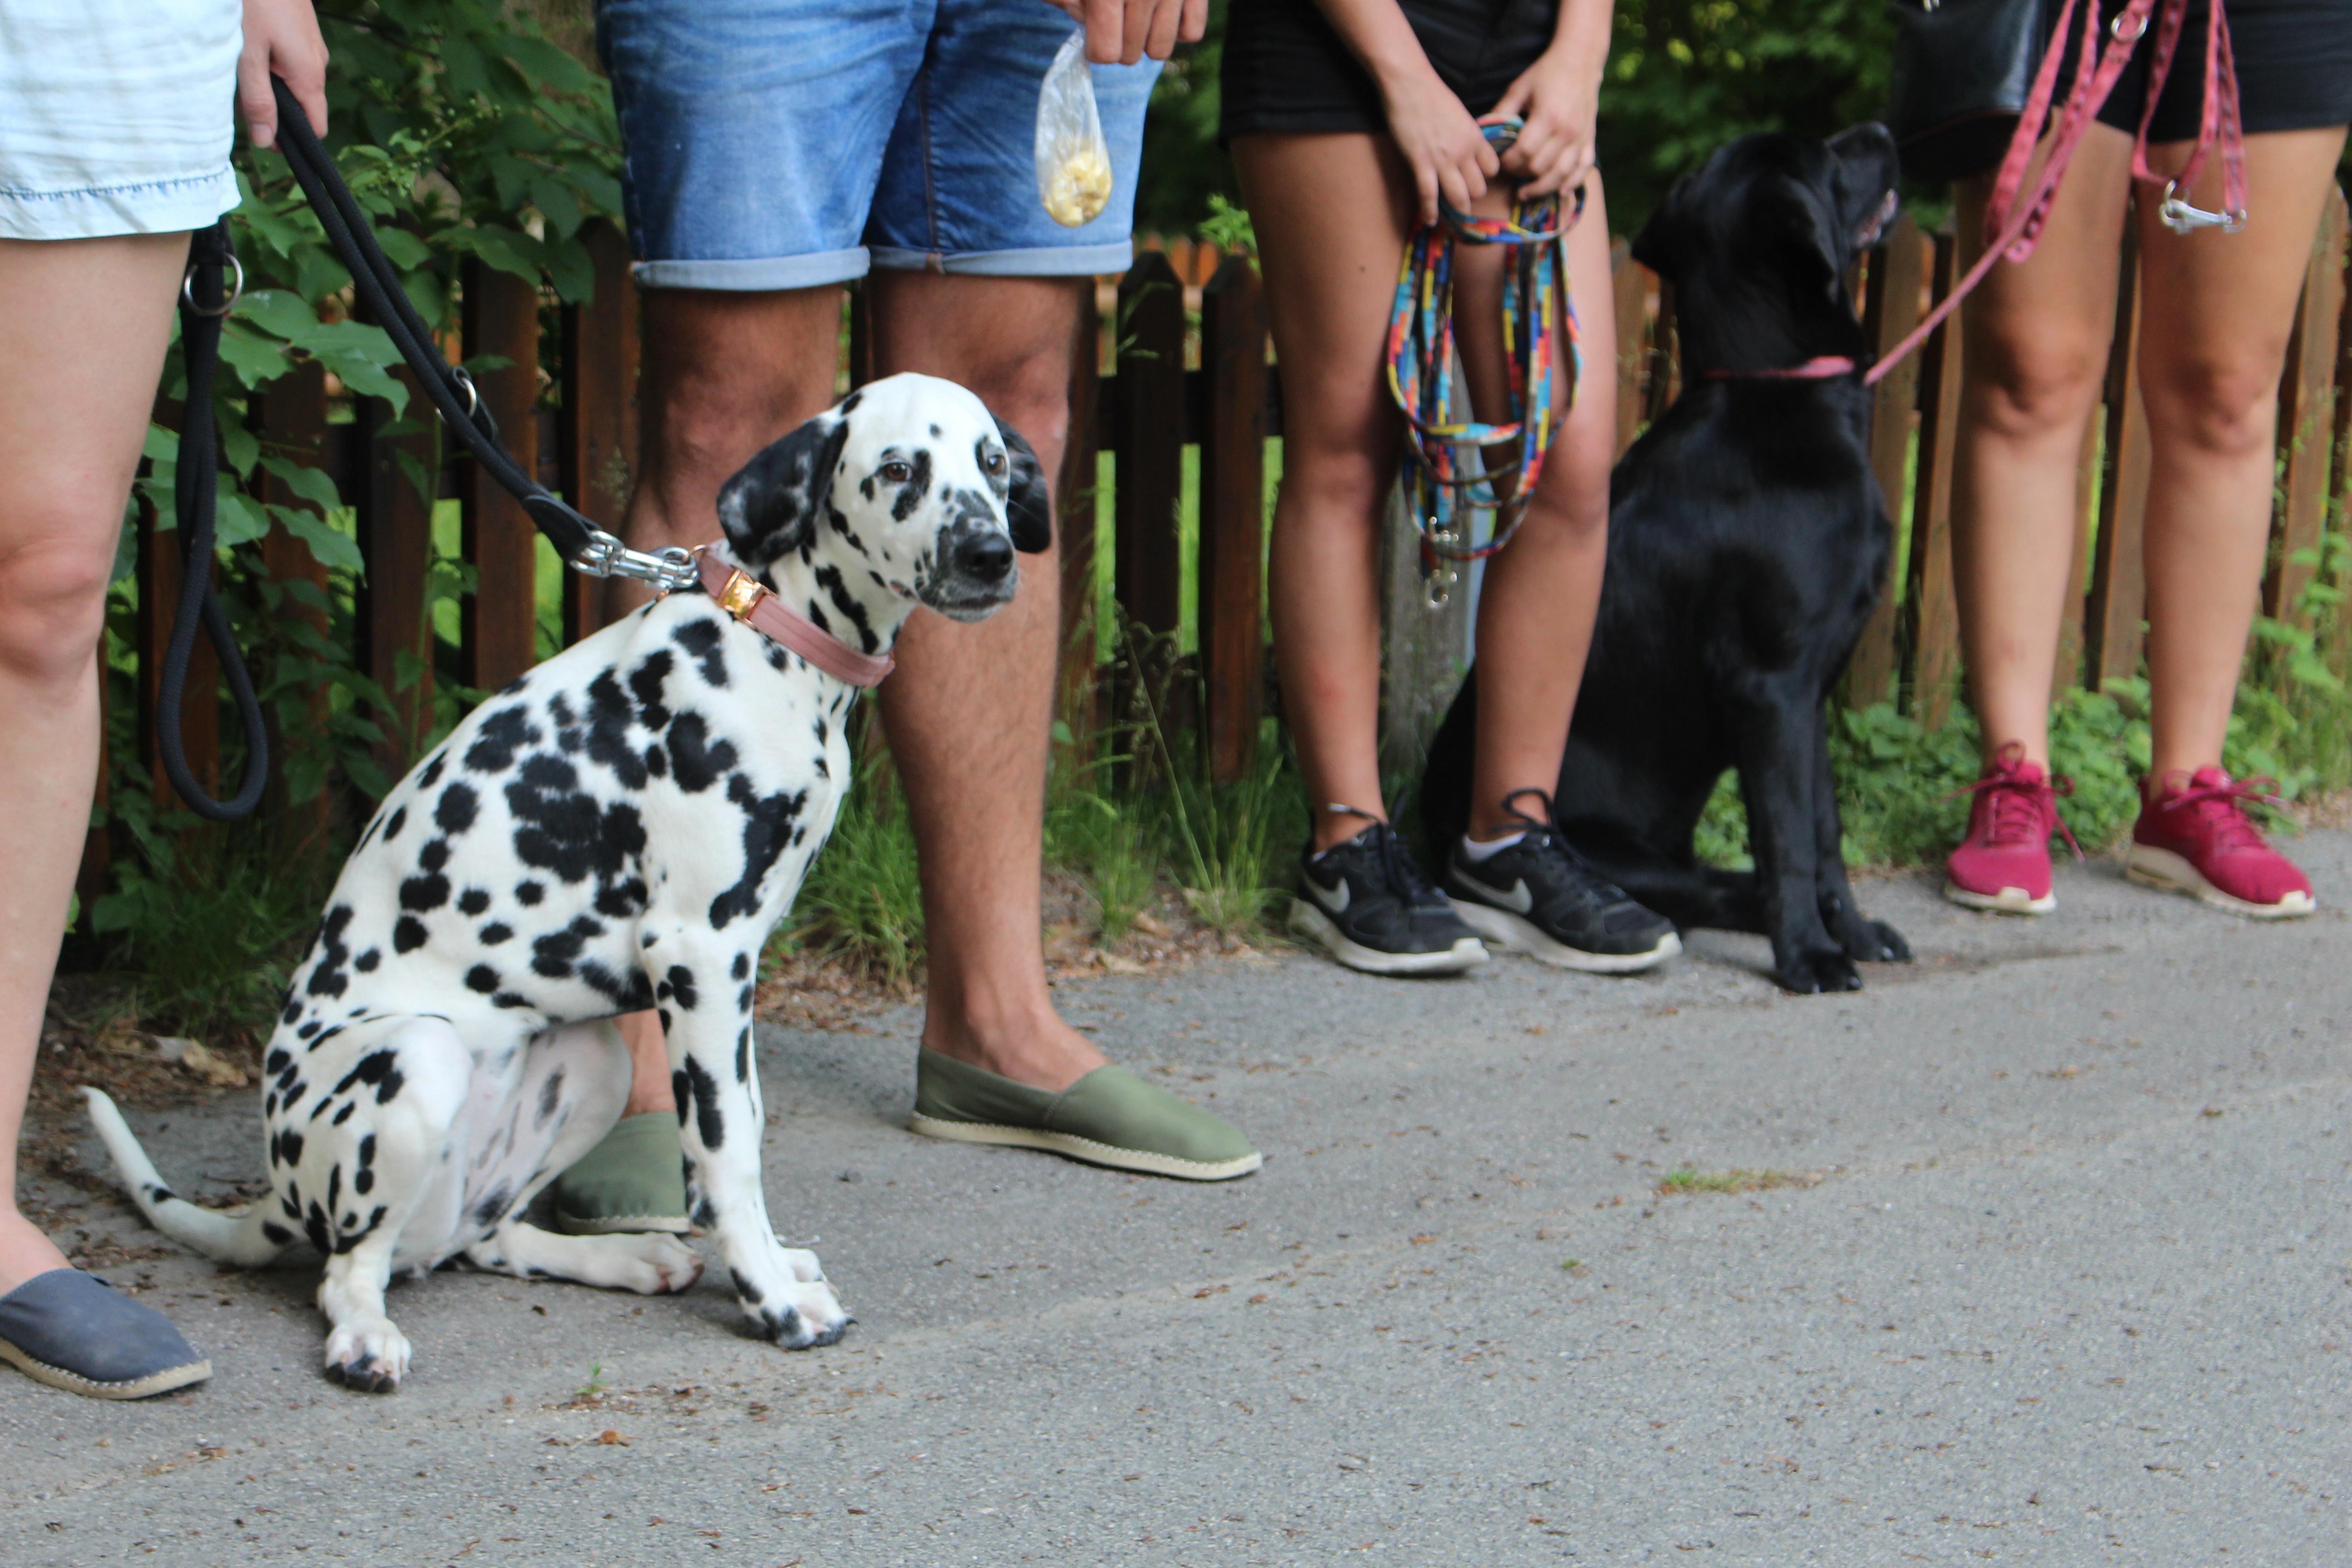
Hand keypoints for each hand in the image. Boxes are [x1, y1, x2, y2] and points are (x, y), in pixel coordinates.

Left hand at [238, 0, 327, 148]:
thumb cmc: (250, 2)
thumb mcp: (246, 54)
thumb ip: (257, 100)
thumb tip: (267, 142)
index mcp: (309, 75)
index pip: (316, 128)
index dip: (293, 141)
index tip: (264, 139)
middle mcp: (317, 61)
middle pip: (304, 104)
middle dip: (277, 108)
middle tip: (241, 92)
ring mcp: (312, 42)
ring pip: (295, 78)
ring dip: (271, 80)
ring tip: (241, 58)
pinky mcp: (302, 26)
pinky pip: (292, 56)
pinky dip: (272, 58)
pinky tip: (251, 40)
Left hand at [1038, 0, 1207, 64]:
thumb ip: (1066, 0)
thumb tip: (1088, 25)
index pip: (1106, 51)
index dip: (1094, 46)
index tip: (1093, 29)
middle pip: (1130, 54)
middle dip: (1118, 42)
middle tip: (1114, 14)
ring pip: (1159, 50)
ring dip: (1145, 38)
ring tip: (1136, 12)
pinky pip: (1191, 33)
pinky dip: (1176, 27)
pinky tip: (1161, 8)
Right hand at [1380, 67, 1497, 225]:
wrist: (1409, 83)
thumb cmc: (1432, 94)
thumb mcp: (1459, 114)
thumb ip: (1465, 134)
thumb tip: (1465, 147)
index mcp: (1475, 137)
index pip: (1493, 169)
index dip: (1485, 176)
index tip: (1476, 178)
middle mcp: (1464, 151)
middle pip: (1479, 188)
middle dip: (1472, 196)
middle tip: (1463, 198)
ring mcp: (1442, 159)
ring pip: (1459, 197)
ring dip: (1457, 208)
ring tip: (1454, 215)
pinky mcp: (1420, 163)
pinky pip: (1428, 195)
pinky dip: (1429, 212)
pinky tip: (1430, 221)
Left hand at [1483, 43, 1601, 201]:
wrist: (1581, 59)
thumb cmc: (1547, 72)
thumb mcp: (1520, 87)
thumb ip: (1502, 111)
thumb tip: (1481, 132)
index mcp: (1547, 117)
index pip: (1524, 152)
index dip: (1509, 161)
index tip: (1501, 161)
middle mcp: (1566, 131)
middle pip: (1540, 167)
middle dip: (1521, 173)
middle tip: (1511, 171)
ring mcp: (1581, 137)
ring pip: (1561, 175)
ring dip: (1542, 187)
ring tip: (1526, 192)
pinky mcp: (1590, 138)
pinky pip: (1583, 169)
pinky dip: (1571, 183)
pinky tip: (1559, 192)